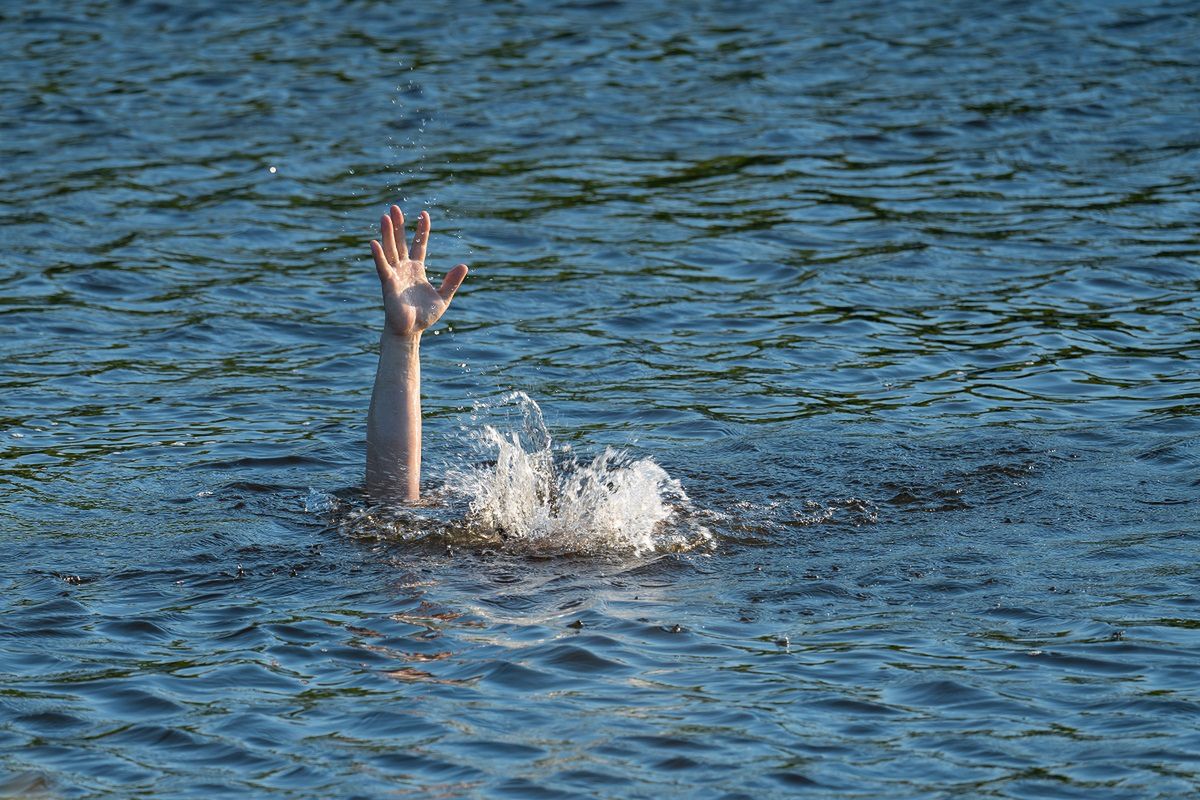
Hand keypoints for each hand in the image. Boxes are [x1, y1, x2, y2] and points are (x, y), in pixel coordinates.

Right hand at [370, 206, 467, 338]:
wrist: (410, 333)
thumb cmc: (424, 317)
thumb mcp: (444, 297)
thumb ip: (452, 281)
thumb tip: (463, 265)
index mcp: (416, 269)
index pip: (418, 244)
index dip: (421, 230)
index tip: (424, 213)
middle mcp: (403, 269)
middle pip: (400, 242)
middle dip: (398, 225)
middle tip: (394, 206)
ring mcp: (394, 275)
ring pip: (390, 250)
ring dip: (387, 233)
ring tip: (385, 216)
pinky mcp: (387, 284)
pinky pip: (382, 267)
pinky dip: (378, 255)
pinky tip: (374, 242)